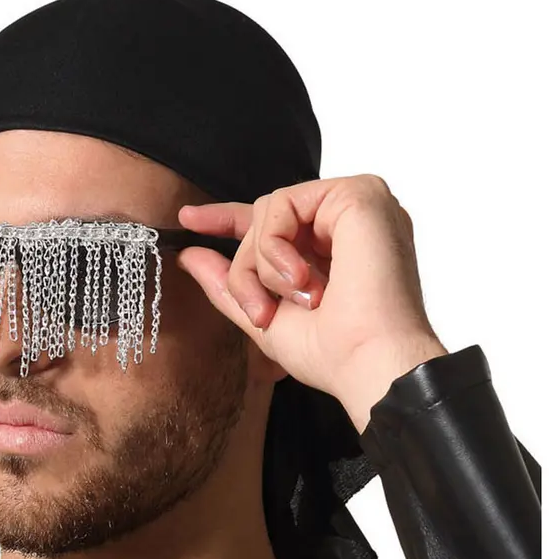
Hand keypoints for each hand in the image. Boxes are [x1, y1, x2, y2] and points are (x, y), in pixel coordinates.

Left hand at [176, 174, 447, 431]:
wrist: (370, 364)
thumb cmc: (331, 352)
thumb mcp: (265, 317)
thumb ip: (228, 284)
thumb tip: (189, 256)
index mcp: (330, 250)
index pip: (273, 224)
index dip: (227, 220)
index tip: (188, 221)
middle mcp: (343, 224)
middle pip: (262, 222)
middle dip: (245, 268)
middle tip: (261, 311)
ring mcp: (353, 207)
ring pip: (268, 212)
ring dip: (263, 264)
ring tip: (298, 297)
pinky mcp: (359, 195)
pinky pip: (284, 203)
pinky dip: (276, 245)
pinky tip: (302, 279)